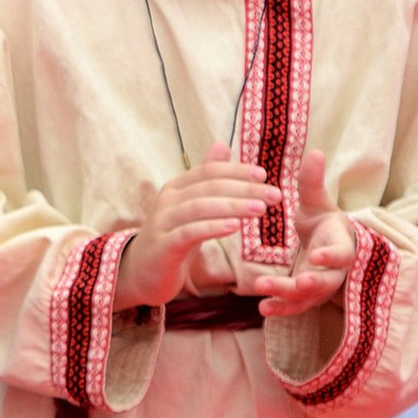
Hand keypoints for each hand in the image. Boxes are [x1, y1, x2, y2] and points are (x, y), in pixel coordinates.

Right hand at [116, 154, 271, 308]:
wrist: (143, 273)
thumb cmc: (173, 238)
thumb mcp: (190, 207)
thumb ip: (206, 179)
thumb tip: (221, 144)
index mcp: (176, 188)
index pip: (209, 171)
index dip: (237, 170)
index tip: (264, 175)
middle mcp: (168, 200)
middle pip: (209, 187)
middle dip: (244, 189)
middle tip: (275, 195)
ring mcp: (163, 222)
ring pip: (200, 207)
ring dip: (233, 206)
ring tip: (261, 209)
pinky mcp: (164, 246)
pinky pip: (189, 232)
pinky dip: (213, 227)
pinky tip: (235, 227)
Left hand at [238, 147, 354, 318]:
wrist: (326, 246)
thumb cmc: (323, 223)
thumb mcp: (318, 202)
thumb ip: (313, 182)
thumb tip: (315, 152)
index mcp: (340, 245)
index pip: (341, 253)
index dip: (331, 255)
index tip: (317, 255)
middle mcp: (333, 271)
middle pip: (326, 282)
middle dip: (311, 284)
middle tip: (297, 283)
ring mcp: (319, 288)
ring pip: (307, 298)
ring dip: (288, 297)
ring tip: (265, 296)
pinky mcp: (304, 298)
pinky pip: (294, 307)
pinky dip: (280, 309)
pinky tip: (262, 308)